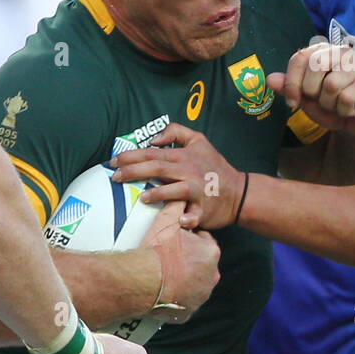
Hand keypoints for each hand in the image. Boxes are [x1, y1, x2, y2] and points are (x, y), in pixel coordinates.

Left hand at [111, 123, 243, 228]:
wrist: (240, 192)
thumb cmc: (215, 167)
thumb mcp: (199, 141)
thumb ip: (176, 132)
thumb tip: (154, 138)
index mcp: (184, 156)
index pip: (152, 153)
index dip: (131, 156)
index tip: (114, 161)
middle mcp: (188, 171)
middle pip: (157, 169)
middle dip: (134, 171)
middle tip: (116, 177)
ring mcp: (197, 190)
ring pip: (175, 190)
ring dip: (158, 194)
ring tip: (142, 197)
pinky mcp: (204, 208)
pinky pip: (194, 214)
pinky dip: (188, 218)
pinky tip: (180, 220)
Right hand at [143, 200, 220, 320]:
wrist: (142, 281)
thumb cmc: (157, 251)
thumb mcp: (167, 221)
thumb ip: (177, 207)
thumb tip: (179, 198)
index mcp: (210, 252)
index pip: (203, 243)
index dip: (188, 241)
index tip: (174, 244)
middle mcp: (212, 275)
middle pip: (200, 265)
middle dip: (187, 262)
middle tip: (168, 259)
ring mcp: (201, 295)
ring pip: (194, 285)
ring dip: (183, 281)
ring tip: (164, 276)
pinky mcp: (189, 312)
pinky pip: (185, 304)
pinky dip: (177, 299)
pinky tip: (164, 292)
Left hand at [268, 43, 354, 136]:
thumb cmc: (332, 106)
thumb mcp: (306, 99)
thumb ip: (289, 87)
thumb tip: (270, 79)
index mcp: (323, 51)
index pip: (299, 57)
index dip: (291, 82)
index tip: (292, 101)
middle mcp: (343, 52)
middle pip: (315, 66)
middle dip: (312, 93)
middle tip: (323, 101)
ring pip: (331, 85)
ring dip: (330, 104)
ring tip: (339, 105)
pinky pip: (346, 98)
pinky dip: (344, 111)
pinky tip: (353, 109)